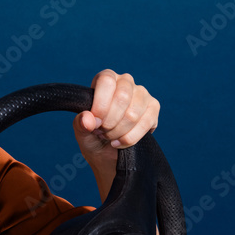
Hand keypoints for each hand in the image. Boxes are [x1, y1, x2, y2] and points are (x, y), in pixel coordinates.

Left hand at [73, 70, 159, 198]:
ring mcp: (142, 93)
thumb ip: (80, 124)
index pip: (106, 81)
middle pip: (122, 97)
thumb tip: (87, 118)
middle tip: (102, 132)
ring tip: (109, 136)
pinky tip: (119, 142)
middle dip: (110, 122)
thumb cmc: (93, 138)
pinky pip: (145, 123)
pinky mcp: (154, 108)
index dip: (101, 105)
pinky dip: (129, 138)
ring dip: (118, 132)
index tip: (96, 122)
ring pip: (133, 113)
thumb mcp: (82, 132)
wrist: (108, 155)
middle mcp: (125, 81)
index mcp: (105, 79)